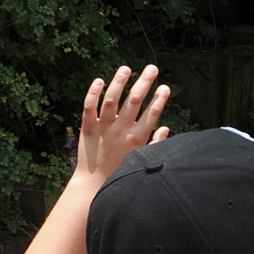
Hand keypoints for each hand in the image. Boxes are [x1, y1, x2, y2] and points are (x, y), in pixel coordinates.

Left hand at [74, 65, 169, 183]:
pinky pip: (89, 107)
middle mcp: (121, 131)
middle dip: (145, 83)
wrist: (93, 185)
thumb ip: (155, 143)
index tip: (165, 87)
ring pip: (112, 99)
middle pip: (134, 101)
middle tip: (152, 68)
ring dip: (120, 82)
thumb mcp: (141, 159)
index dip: (160, 99)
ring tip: (126, 68)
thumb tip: (166, 129)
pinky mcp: (87, 128)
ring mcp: (103, 128)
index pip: (152, 114)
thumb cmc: (119, 173)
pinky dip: (93, 93)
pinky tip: (100, 80)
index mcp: (137, 139)